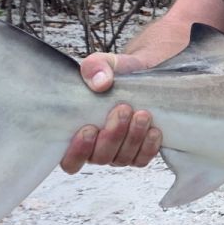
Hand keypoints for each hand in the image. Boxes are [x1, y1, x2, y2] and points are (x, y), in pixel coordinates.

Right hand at [61, 52, 163, 173]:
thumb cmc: (113, 75)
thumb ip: (94, 68)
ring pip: (123, 158)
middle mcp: (97, 148)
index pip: (70, 160)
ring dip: (133, 137)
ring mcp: (119, 153)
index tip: (89, 128)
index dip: (77, 152)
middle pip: (100, 157)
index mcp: (78, 134)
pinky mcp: (139, 153)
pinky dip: (148, 146)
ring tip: (141, 114)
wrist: (140, 73)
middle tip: (123, 109)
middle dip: (112, 135)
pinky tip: (153, 130)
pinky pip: (143, 159)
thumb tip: (100, 82)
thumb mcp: (102, 64)